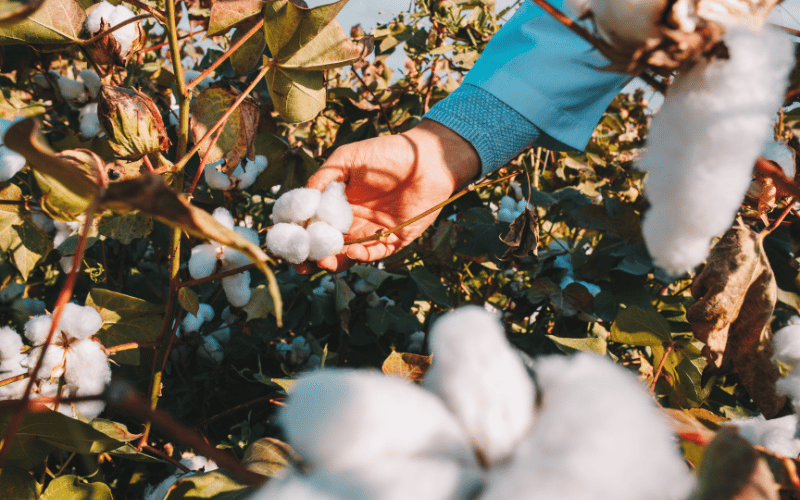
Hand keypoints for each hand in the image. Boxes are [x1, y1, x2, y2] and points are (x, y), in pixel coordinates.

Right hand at [297, 119, 480, 272]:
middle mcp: (353, 220)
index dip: (299, 234)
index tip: (286, 240)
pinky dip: (362, 256)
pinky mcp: (394, 240)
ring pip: (347, 254)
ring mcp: (373, 232)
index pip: (314, 224)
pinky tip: (351, 251)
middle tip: (301, 263)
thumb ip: (324, 177)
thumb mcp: (348, 159)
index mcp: (339, 203)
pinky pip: (375, 254)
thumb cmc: (387, 154)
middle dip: (312, 256)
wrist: (427, 159)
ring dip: (334, 261)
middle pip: (327, 244)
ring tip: (323, 262)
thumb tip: (303, 198)